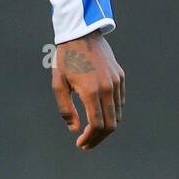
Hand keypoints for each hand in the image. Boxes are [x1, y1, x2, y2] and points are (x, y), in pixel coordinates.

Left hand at [52, 30, 124, 150]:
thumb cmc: (65, 59)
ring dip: (106, 128)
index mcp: (91, 91)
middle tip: (86, 144)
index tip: (80, 144)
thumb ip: (66, 108)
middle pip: (110, 124)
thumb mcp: (58, 83)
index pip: (96, 125)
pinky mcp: (120, 77)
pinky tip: (100, 117)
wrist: (82, 34)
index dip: (89, 138)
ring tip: (92, 133)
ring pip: (117, 114)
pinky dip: (112, 114)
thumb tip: (75, 129)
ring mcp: (117, 82)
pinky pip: (119, 102)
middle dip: (98, 138)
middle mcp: (108, 88)